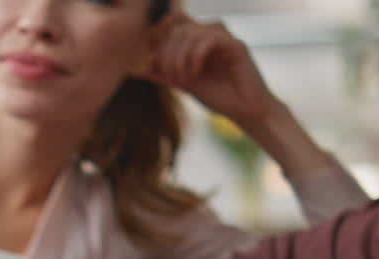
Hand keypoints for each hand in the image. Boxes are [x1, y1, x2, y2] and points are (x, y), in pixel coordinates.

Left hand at [145, 13, 276, 127]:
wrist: (244, 112)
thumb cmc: (217, 96)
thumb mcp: (183, 83)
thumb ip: (162, 73)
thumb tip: (135, 69)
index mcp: (198, 39)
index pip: (172, 27)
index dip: (159, 44)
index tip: (155, 67)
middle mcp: (211, 33)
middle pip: (178, 30)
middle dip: (168, 56)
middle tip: (171, 79)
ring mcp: (224, 37)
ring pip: (190, 33)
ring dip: (180, 59)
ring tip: (183, 80)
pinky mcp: (236, 45)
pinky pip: (209, 40)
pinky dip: (196, 57)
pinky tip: (195, 74)